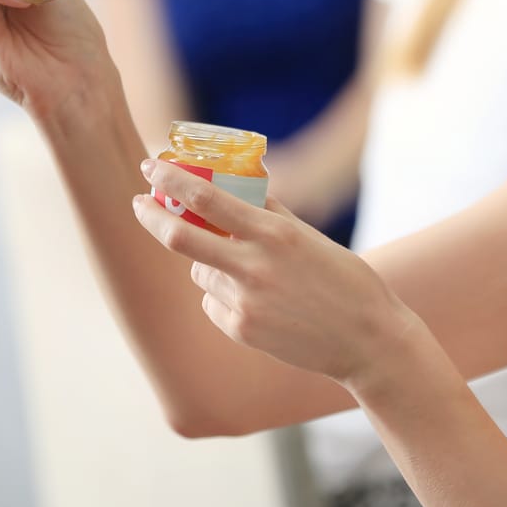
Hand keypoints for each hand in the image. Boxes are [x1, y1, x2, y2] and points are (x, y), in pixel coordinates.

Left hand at [131, 157, 422, 387]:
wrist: (367, 339)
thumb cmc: (344, 280)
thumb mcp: (307, 236)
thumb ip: (268, 213)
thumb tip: (235, 186)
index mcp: (274, 234)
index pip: (206, 198)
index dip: (169, 180)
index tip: (149, 167)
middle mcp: (254, 267)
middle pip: (180, 238)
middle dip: (151, 216)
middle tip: (139, 204)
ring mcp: (245, 302)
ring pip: (200, 272)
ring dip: (208, 263)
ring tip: (251, 274)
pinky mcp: (242, 330)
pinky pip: (212, 303)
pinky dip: (223, 296)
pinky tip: (259, 303)